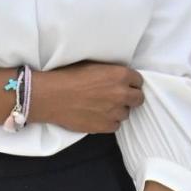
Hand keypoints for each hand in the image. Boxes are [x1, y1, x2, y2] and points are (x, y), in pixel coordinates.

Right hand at [29, 62, 144, 133]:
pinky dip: (109, 121)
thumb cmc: (67, 77)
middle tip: (118, 97)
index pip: (138, 81)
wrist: (51, 96)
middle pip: (138, 99)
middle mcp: (121, 94)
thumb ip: (110, 72)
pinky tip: (97, 115)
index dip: (131, 83)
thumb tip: (118, 77)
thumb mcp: (92, 65)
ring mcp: (114, 112)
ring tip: (103, 107)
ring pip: (126, 113)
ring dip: (118, 110)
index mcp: (119, 75)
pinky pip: (115, 125)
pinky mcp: (106, 126)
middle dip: (130, 98)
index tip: (125, 85)